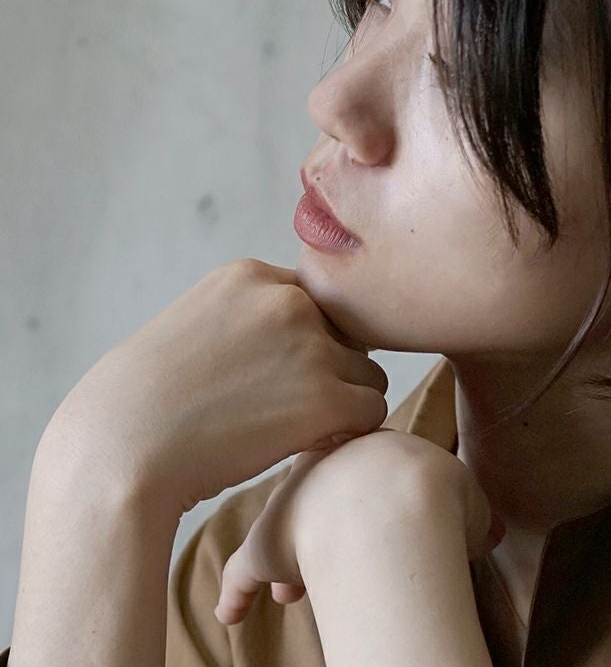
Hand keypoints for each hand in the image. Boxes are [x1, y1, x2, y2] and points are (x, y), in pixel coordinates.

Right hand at [37, 258, 389, 517]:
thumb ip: (252, 318)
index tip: (279, 377)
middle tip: (290, 408)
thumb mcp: (198, 328)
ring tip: (297, 429)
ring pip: (368, 374)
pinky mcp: (325, 398)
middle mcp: (287, 301)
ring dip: (345, 404)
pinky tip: (312, 445)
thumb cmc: (147, 403)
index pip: (319, 302)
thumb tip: (315, 335)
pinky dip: (351, 433)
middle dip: (332, 372)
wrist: (119, 452)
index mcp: (251, 275)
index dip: (309, 343)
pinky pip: (373, 411)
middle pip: (351, 335)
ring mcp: (308, 347)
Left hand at [213, 428, 505, 624]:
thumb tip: (484, 525)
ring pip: (278, 528)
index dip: (363, 493)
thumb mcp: (463, 487)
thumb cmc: (435, 495)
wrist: (396, 508)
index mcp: (364, 445)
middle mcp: (318, 466)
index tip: (370, 515)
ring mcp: (287, 504)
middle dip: (317, 521)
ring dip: (286, 562)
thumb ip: (463, 503)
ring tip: (291, 596)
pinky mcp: (265, 546)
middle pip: (312, 492)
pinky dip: (237, 592)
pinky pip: (243, 569)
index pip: (357, 464)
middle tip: (328, 552)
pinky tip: (231, 613)